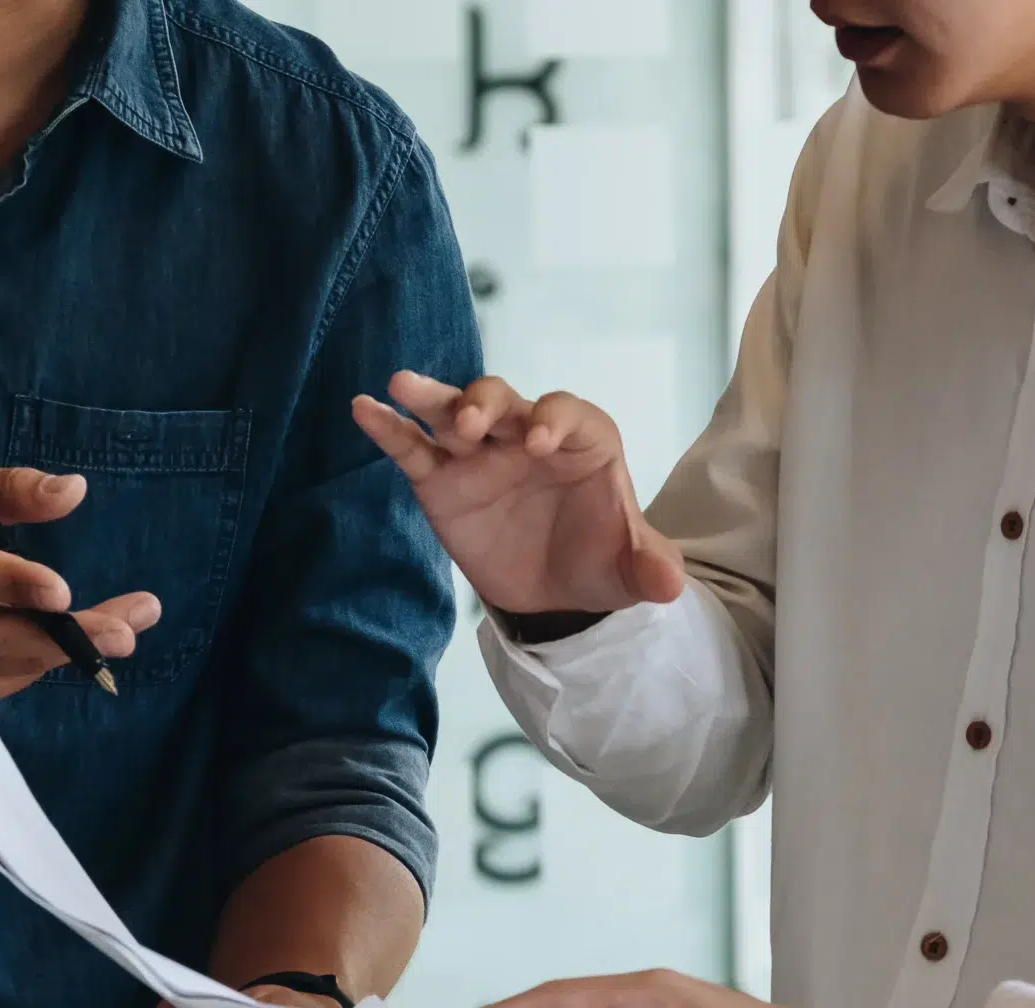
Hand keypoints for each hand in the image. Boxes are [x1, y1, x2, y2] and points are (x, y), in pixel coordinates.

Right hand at [0, 467, 161, 710]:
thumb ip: (10, 490)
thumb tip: (76, 489)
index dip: (15, 586)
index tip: (63, 593)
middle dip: (69, 638)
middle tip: (126, 635)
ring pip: (13, 663)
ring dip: (72, 650)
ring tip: (124, 631)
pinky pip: (8, 680)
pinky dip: (37, 660)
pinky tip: (48, 639)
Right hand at [351, 372, 686, 619]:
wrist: (556, 593)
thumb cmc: (598, 562)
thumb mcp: (630, 571)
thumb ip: (649, 568)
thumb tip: (669, 585)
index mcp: (581, 442)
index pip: (568, 414)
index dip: (552, 420)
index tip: (536, 444)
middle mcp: (526, 434)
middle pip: (504, 400)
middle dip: (487, 404)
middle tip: (473, 424)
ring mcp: (480, 453)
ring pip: (453, 411)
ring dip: (432, 397)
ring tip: (402, 387)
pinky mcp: (442, 478)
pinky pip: (413, 447)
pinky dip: (388, 427)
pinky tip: (364, 408)